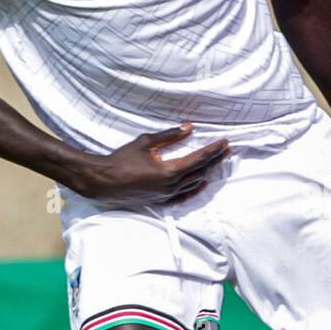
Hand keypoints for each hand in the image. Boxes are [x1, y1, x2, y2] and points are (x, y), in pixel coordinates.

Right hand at [67, 125, 228, 208]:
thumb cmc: (122, 159)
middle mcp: (172, 186)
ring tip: (217, 162)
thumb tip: (189, 128)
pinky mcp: (161, 201)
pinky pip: (184, 196)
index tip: (225, 142)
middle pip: (201, 172)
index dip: (214, 150)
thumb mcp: (146, 142)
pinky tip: (201, 183)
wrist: (104, 181)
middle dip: (215, 160)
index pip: (199, 159)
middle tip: (227, 150)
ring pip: (194, 184)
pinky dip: (195, 188)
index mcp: (170, 171)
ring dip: (207, 172)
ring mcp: (167, 196)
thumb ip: (169, 136)